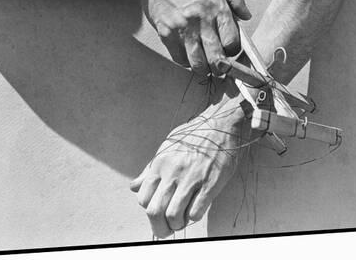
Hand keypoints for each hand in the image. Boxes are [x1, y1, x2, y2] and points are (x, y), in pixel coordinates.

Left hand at [129, 91, 248, 237]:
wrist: (221, 125)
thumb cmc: (193, 135)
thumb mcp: (166, 147)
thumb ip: (150, 169)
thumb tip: (134, 186)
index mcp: (159, 164)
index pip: (143, 198)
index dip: (149, 210)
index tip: (157, 212)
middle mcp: (172, 173)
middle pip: (155, 211)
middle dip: (159, 227)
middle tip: (166, 230)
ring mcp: (191, 179)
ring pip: (173, 215)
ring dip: (176, 224)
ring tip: (181, 221)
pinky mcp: (210, 184)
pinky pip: (196, 211)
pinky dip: (193, 217)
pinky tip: (195, 210)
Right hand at [144, 0, 250, 74]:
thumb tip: (246, 15)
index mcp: (218, 8)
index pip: (232, 42)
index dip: (233, 50)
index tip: (229, 48)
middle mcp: (202, 22)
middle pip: (217, 58)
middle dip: (221, 66)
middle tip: (220, 65)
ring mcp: (183, 30)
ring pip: (198, 63)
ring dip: (204, 68)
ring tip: (205, 65)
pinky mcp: (166, 34)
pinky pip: (179, 58)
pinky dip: (185, 62)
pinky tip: (188, 55)